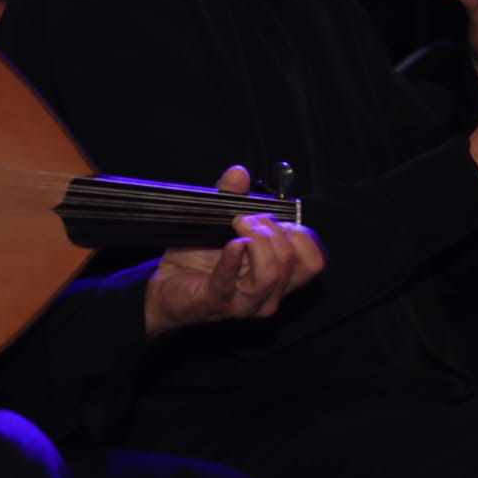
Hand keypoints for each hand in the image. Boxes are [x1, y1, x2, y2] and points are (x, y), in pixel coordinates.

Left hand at [144, 165, 325, 337]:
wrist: (165, 286)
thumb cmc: (198, 259)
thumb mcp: (219, 221)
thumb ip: (232, 197)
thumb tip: (239, 173)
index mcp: (278, 278)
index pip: (312, 260)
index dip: (300, 234)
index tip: (274, 219)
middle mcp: (268, 295)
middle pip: (294, 261)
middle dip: (274, 230)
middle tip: (246, 218)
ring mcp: (244, 304)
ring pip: (271, 274)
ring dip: (257, 241)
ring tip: (237, 224)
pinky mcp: (216, 303)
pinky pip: (230, 282)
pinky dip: (233, 259)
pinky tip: (233, 244)